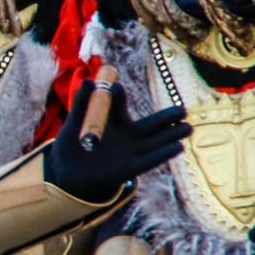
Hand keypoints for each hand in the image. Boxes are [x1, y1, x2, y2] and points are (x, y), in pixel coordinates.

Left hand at [44, 80, 189, 202]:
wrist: (67, 174)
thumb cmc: (71, 146)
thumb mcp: (73, 124)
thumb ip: (82, 103)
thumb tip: (90, 81)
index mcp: (112, 121)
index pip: (118, 106)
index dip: (118, 98)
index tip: (115, 88)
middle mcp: (126, 135)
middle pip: (150, 124)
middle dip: (167, 118)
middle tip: (183, 110)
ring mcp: (129, 151)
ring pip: (155, 141)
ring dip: (171, 135)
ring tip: (187, 128)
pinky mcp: (128, 168)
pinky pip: (148, 160)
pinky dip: (162, 154)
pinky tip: (177, 147)